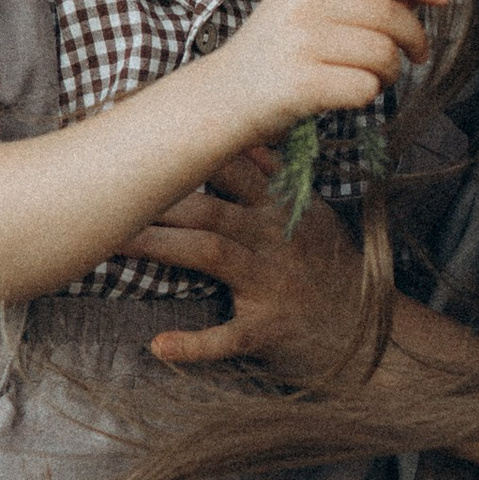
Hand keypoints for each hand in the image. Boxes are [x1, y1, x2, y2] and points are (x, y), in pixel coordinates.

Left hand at [133, 146, 369, 376]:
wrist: (372, 335)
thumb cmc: (330, 271)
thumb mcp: (313, 215)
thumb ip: (274, 178)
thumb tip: (243, 135)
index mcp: (283, 207)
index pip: (231, 164)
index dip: (187, 148)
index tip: (141, 134)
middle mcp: (276, 237)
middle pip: (210, 205)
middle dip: (157, 196)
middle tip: (106, 187)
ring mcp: (273, 282)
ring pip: (210, 252)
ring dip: (159, 244)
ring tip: (112, 241)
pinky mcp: (270, 329)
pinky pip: (229, 336)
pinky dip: (195, 344)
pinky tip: (159, 345)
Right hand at [207, 0, 446, 147]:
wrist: (222, 97)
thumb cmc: (272, 56)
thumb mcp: (301, 10)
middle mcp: (303, 5)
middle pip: (389, 14)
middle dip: (415, 38)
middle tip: (416, 55)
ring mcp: (301, 43)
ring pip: (383, 53)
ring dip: (389, 72)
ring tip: (372, 78)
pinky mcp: (302, 83)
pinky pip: (366, 87)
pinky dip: (368, 95)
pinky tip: (349, 94)